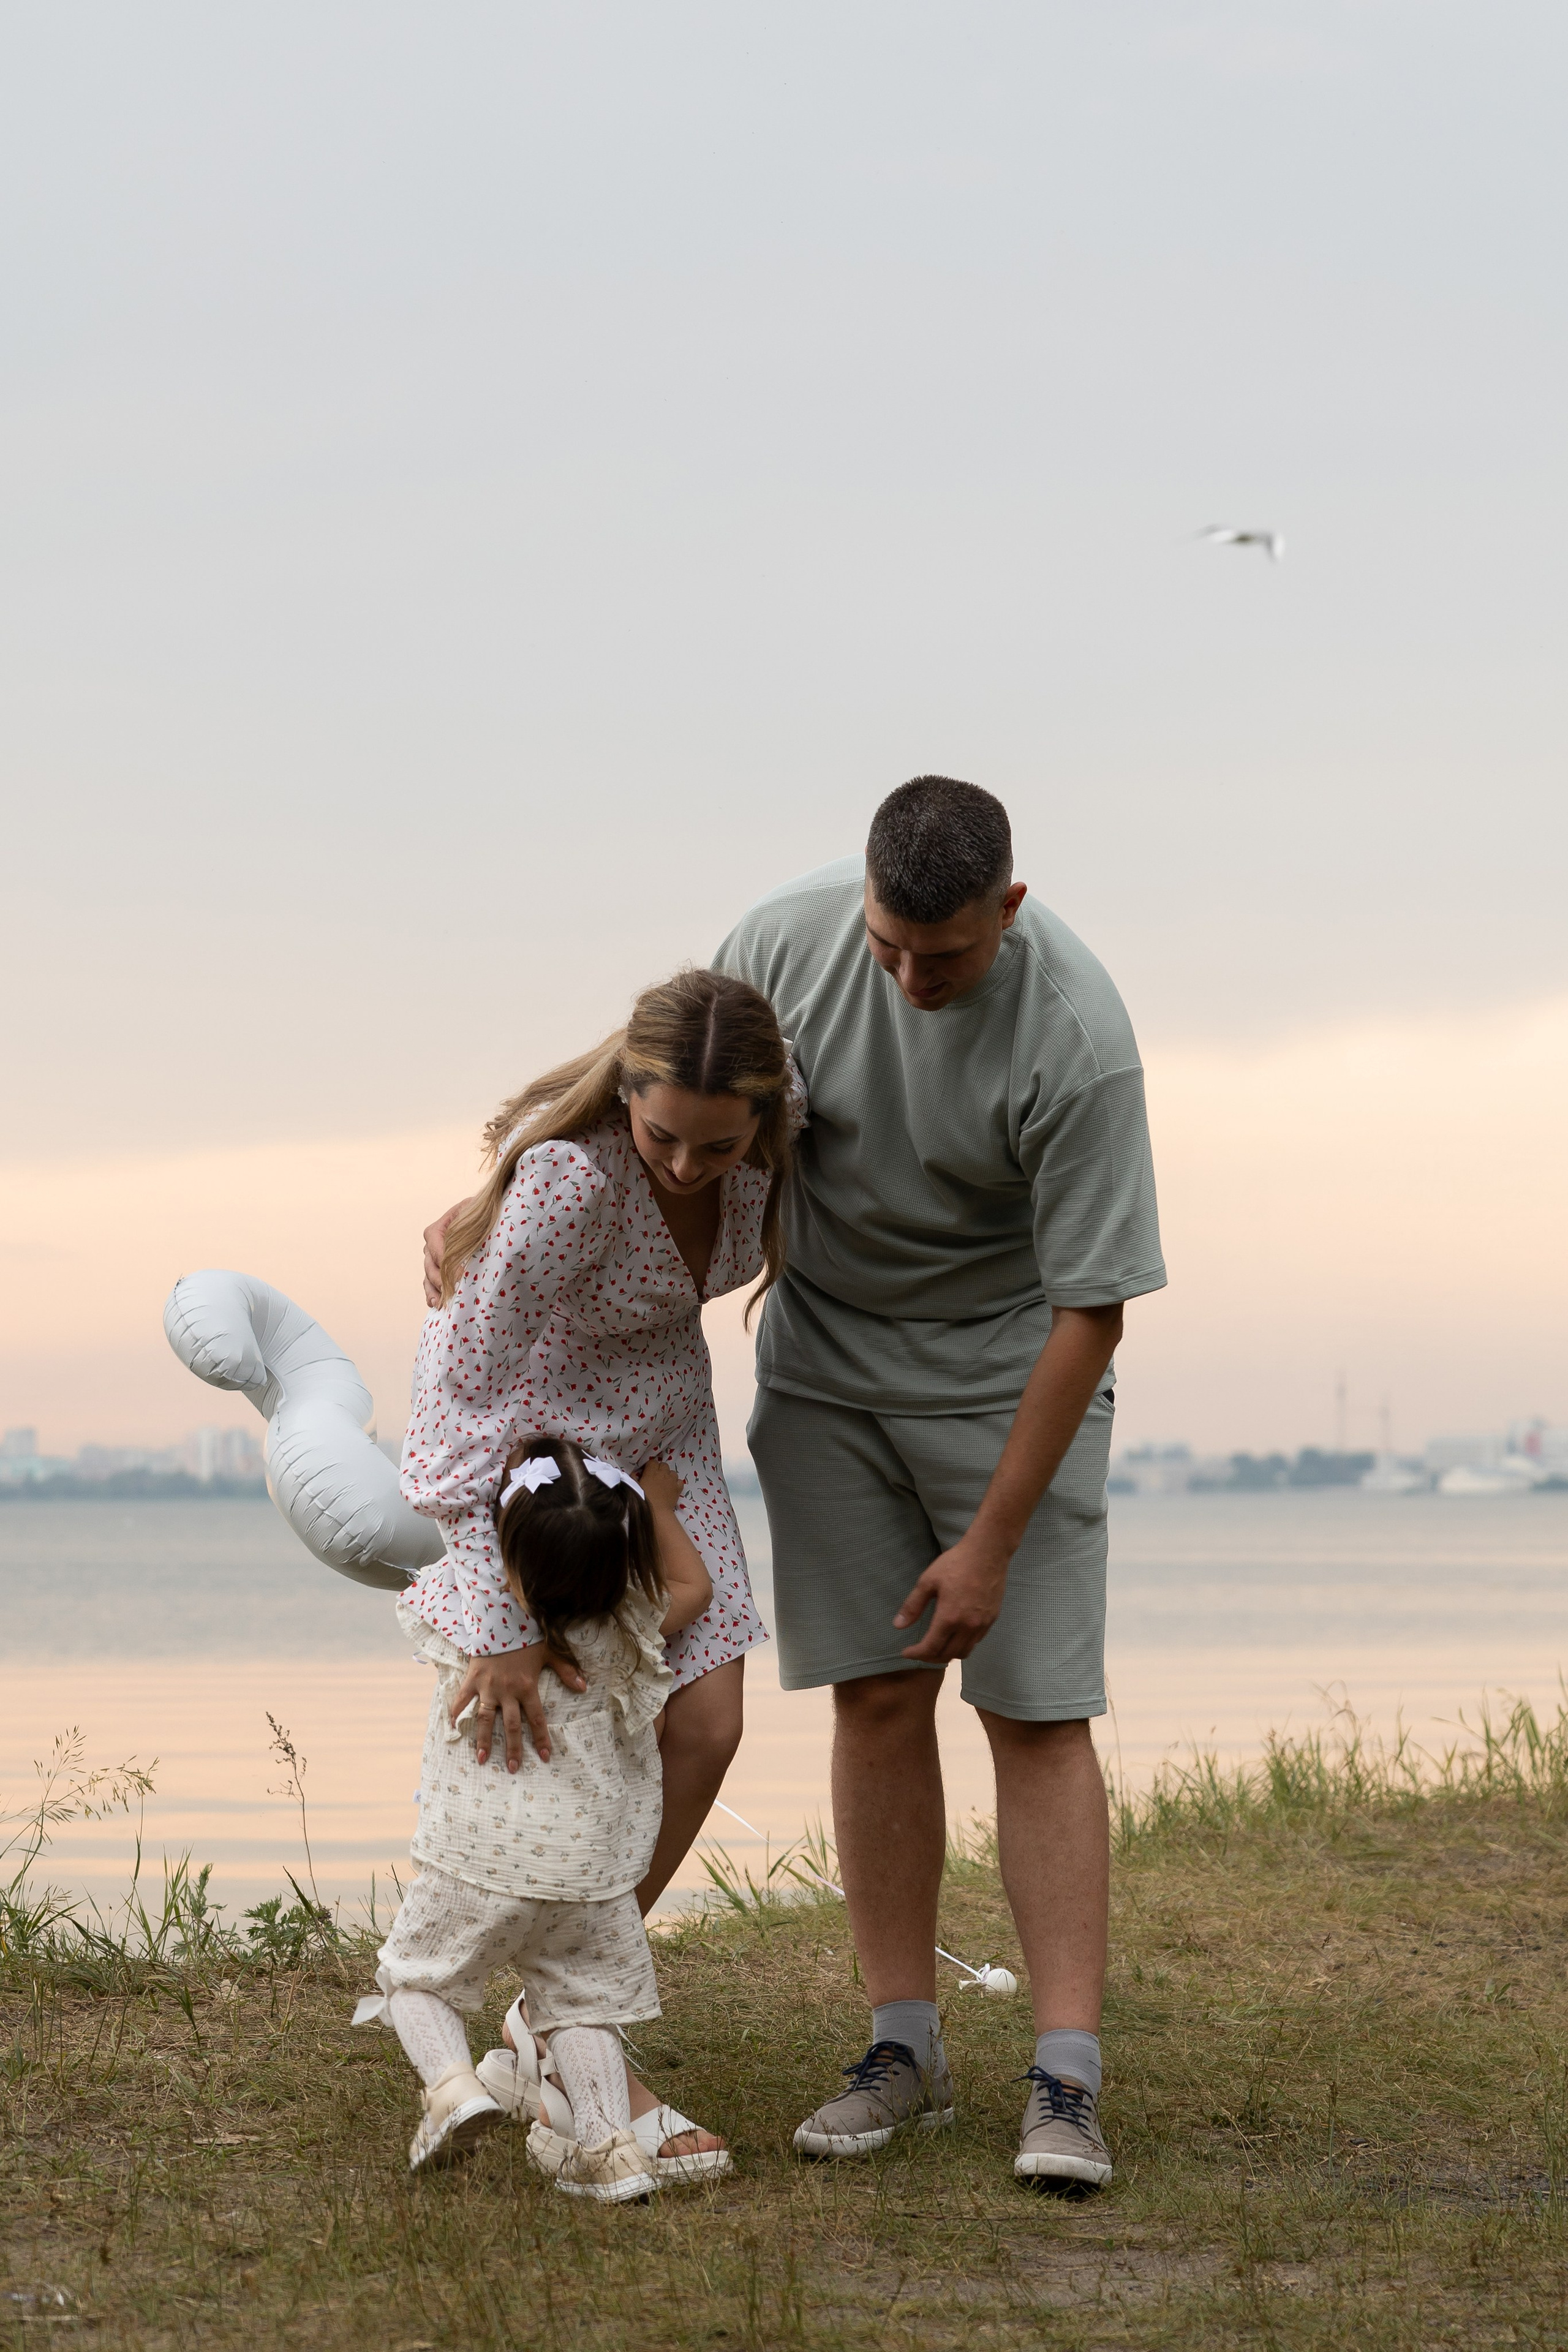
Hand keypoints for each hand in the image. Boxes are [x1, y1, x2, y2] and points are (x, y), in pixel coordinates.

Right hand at [422, 1200, 469, 1307]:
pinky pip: (430, 1283)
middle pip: (431, 1266)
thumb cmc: (477, 1214)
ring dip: (433, 1291)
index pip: (437, 1249)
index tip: (461, 1276)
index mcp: (436, 1230)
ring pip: (428, 1277)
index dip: (447, 1264)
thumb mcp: (473, 1212)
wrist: (480, 1218)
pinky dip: (433, 1294)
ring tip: (439, 1303)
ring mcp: (432, 1259)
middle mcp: (430, 1245)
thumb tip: (473, 1241)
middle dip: (441, 1281)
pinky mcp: (437, 1270)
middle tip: (453, 1292)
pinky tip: (436, 1304)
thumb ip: (469, 1223)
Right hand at [453, 1643, 585, 1769]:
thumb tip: (585, 1687)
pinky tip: (453, 1729)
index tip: (544, 1757)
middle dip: (512, 1748)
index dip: (541, 1738)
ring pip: (485, 1719)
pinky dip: (456, 1714)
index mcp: (527, 1686)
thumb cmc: (526, 1636)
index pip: (537, 1718)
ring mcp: (487, 1687)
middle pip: (510, 1725)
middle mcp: (507, 1691)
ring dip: (483, 1740)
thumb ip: (567, 1670)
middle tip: (512, 1768)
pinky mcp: (472, 1679)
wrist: (500, 1618)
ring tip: (482, 1759)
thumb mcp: (550, 1651)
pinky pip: (462, 1700)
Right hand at [638, 1459, 684, 1512]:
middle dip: (660, 1469)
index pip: (652, 1462)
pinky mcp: (678, 1488)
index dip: (650, 1466)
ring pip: (672, 1472)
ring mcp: (672, 1480)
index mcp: (651, 1472)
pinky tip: (672, 1488)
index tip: (647, 1472)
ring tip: (664, 1482)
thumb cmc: (644, 1500)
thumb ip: (633, 1478)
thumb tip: (634, 1473)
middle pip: (663, 1465)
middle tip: (655, 1477)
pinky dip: (676, 1483)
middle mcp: (663, 1473)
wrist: (657, 1512)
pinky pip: (679, 1481)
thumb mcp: (635, 1488)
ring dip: (668, 1475)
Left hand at [894, 1529, 1012, 1663]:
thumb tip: (898, 1626)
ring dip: (948, 1654)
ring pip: (964, 1652)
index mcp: (949, 1617)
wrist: (988, 1552)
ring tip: (936, 1647)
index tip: (906, 1653)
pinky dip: (963, 1645)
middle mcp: (968, 1626)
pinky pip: (976, 1642)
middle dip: (930, 1657)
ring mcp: (982, 1624)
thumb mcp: (928, 1581)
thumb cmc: (956, 1563)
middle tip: (919, 1651)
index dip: (916, 1654)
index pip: (931, 1647)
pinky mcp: (992, 1619)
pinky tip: (955, 1635)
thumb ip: (913, 1606)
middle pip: (947, 1655)